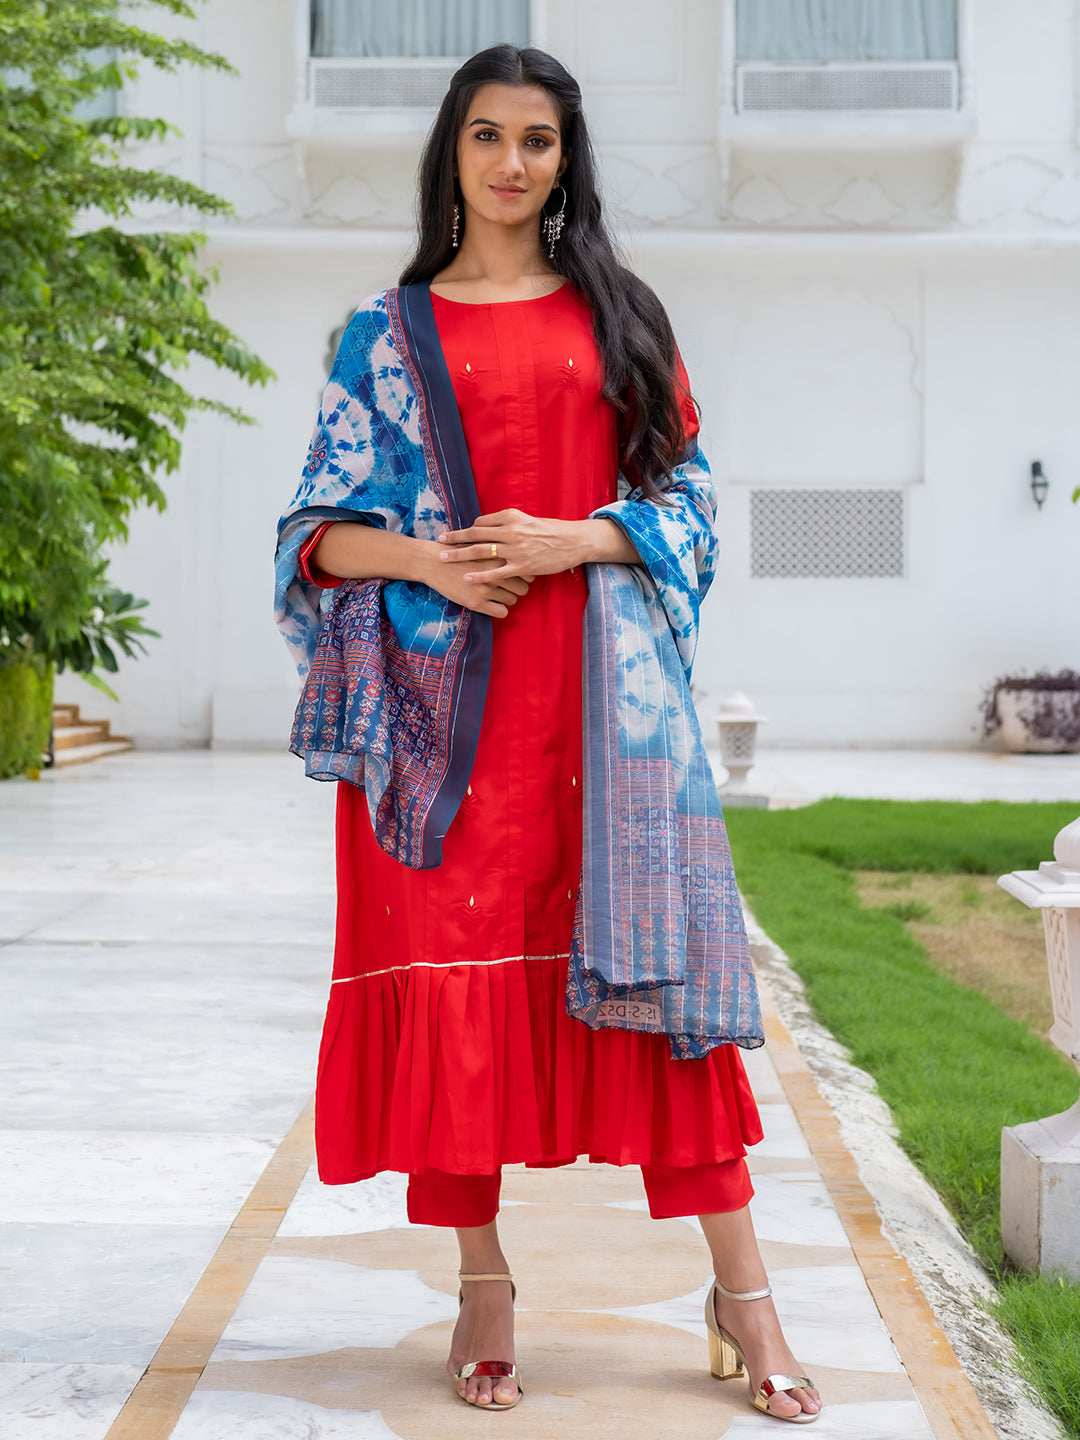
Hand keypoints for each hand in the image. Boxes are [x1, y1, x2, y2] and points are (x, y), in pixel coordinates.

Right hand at [418, 544, 530, 619]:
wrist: (433, 562)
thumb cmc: (457, 551)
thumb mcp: (480, 545)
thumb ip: (498, 551)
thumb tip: (517, 559)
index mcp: (497, 557)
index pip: (525, 571)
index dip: (523, 575)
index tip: (517, 576)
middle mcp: (495, 573)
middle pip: (522, 588)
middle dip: (517, 589)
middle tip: (508, 588)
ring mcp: (486, 589)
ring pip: (513, 600)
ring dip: (507, 599)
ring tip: (497, 595)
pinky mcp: (477, 602)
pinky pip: (502, 612)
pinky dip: (499, 609)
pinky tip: (491, 604)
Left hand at [437, 508, 584, 582]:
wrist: (574, 542)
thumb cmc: (552, 531)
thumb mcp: (529, 520)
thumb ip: (509, 523)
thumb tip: (490, 526)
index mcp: (511, 517)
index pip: (482, 522)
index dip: (470, 530)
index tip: (458, 535)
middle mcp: (511, 531)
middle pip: (475, 534)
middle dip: (455, 538)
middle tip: (439, 541)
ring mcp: (516, 550)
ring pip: (481, 551)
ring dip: (459, 554)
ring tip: (443, 558)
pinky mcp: (522, 567)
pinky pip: (496, 573)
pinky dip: (480, 576)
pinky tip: (466, 578)